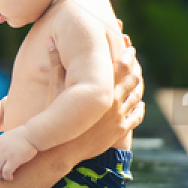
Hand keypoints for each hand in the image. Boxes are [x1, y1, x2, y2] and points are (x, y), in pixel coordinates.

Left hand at [0, 128, 37, 180]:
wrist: (31, 134)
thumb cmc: (23, 136)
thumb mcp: (7, 137)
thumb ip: (1, 144)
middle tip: (0, 174)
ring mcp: (6, 154)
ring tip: (4, 177)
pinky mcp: (14, 160)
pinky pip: (6, 172)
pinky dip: (7, 177)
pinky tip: (10, 178)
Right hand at [60, 45, 143, 165]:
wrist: (62, 146)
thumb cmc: (57, 115)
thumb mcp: (55, 88)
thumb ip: (55, 64)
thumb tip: (49, 40)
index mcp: (101, 87)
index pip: (121, 65)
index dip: (127, 54)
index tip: (129, 46)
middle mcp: (114, 100)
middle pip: (132, 79)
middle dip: (135, 68)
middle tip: (135, 60)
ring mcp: (119, 116)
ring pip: (136, 97)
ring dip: (138, 87)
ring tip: (138, 79)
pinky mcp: (119, 130)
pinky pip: (135, 117)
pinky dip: (138, 108)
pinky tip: (139, 104)